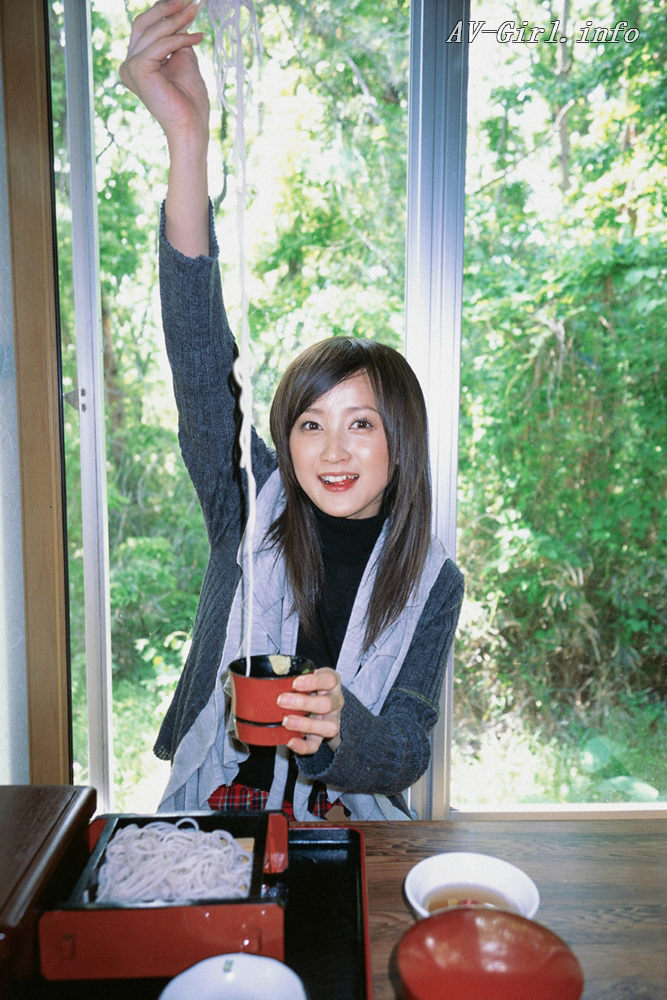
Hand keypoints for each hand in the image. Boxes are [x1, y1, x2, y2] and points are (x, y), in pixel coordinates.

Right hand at [119, 1, 208, 147]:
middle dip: (166, 9)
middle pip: (143, 24)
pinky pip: (160, 45)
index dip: (163, 11)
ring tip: (195, 12)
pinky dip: (179, 39)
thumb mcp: (184, 59)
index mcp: (137, 63)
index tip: (185, 2)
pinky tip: (197, 37)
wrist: (191, 125)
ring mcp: (130, 67)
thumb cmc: (190, 101)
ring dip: (176, 20)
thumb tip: (180, 16)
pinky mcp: (138, 70)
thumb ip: (177, 39)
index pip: (146, 28)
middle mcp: (129, 64)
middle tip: (189, 1)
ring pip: (152, 32)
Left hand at [277, 668, 343, 756]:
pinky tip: (290, 741)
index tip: (295, 683)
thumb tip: (268, 677)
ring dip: (306, 725)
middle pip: (327, 704)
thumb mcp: (307, 674)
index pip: (329, 680)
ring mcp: (331, 720)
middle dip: (303, 703)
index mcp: (332, 683)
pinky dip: (303, 746)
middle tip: (281, 701)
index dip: (313, 682)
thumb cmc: (312, 685)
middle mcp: (336, 702)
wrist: (323, 701)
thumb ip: (294, 675)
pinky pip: (316, 745)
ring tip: (286, 721)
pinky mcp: (322, 736)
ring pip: (328, 727)